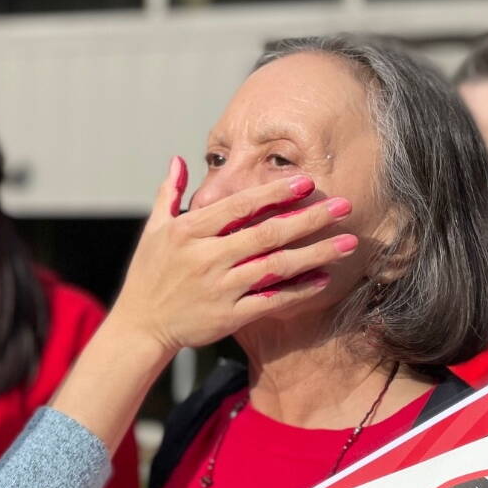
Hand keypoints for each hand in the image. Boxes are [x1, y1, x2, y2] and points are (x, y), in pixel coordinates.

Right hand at [106, 157, 357, 356]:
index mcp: (188, 232)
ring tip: (348, 242)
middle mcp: (206, 258)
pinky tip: (324, 279)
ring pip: (275, 266)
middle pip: (266, 233)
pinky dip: (298, 291)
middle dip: (309, 218)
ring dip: (315, 253)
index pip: (239, 206)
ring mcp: (219, 288)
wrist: (139, 327)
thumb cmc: (147, 276)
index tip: (305, 182)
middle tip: (345, 206)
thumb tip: (178, 160)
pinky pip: (271, 301)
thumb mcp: (152, 231)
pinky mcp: (228, 316)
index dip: (274, 193)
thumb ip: (169, 194)